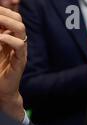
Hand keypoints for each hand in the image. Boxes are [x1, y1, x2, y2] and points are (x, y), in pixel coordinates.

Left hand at [0, 6, 25, 120]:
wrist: (1, 90)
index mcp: (10, 37)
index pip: (13, 17)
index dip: (5, 9)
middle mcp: (17, 42)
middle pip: (18, 19)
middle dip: (4, 13)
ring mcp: (19, 51)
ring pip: (21, 29)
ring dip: (7, 22)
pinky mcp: (19, 62)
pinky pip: (20, 46)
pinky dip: (9, 39)